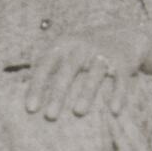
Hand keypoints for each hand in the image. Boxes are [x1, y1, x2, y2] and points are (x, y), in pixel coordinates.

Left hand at [24, 24, 147, 120]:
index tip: (30, 109)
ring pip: (95, 74)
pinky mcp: (124, 62)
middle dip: (58, 93)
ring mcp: (104, 53)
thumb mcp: (65, 52)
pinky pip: (121, 79)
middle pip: (68, 69)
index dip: (37, 86)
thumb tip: (26, 101)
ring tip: (78, 112)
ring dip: (86, 92)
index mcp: (64, 45)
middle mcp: (82, 47)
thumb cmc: (85, 52)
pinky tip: (114, 111)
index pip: (46, 65)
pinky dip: (118, 94)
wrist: (124, 34)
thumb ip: (48, 69)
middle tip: (49, 117)